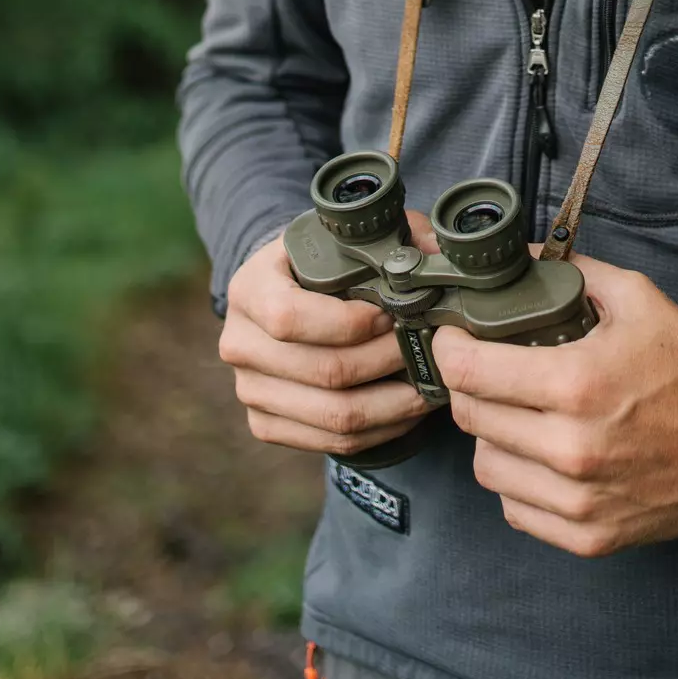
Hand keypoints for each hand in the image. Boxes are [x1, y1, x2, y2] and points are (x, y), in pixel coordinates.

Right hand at [219, 215, 437, 456]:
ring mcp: (249, 390)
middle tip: (426, 348)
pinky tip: (407, 408)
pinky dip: (380, 430)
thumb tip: (438, 253)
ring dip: (393, 404)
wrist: (283, 290)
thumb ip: (388, 240)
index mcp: (250, 288)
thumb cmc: (319, 260)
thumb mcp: (342, 237)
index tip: (394, 313)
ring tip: (429, 383)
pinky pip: (331, 441)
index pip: (290, 317)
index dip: (351, 322)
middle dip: (386, 361)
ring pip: (333, 415)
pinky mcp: (266, 424)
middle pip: (323, 371)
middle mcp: (240, 344)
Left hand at [433, 255, 677, 556]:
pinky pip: (515, 508)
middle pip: (471, 417)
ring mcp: (577, 499)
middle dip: (473, 385)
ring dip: (494, 436)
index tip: (456, 338)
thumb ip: (570, 272)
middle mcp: (569, 448)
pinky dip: (519, 480)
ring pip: (486, 466)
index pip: (470, 372)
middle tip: (491, 369)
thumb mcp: (636, 298)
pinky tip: (542, 454)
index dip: (451, 349)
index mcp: (576, 384)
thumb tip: (516, 257)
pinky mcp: (586, 536)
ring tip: (521, 413)